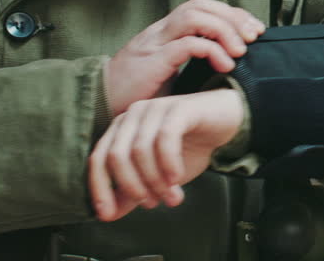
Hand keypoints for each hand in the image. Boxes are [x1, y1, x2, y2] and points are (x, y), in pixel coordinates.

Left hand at [89, 88, 244, 221]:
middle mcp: (133, 115)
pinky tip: (177, 177)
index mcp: (121, 129)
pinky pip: (165, 138)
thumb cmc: (189, 147)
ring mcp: (155, 108)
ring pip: (141, 150)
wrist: (225, 122)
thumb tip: (106, 215)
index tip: (106, 215)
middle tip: (152, 203)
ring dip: (155, 180)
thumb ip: (131, 192)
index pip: (98, 158)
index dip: (99, 188)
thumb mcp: (157, 176)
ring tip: (171, 196)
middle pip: (116, 156)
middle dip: (132, 187)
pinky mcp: (178, 108)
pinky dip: (169, 163)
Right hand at [105, 0, 263, 116]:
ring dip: (224, 30)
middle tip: (255, 35)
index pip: (201, 6)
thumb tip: (227, 67)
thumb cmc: (135, 95)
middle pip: (200, 4)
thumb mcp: (168, 76)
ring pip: (193, 16)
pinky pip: (184, 44)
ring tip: (241, 51)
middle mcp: (159, 31)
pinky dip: (210, 50)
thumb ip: (190, 66)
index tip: (253, 29)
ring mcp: (153, 43)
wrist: (97, 105)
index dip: (231, 13)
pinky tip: (225, 65)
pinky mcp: (151, 62)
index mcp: (165, 32)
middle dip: (232, 16)